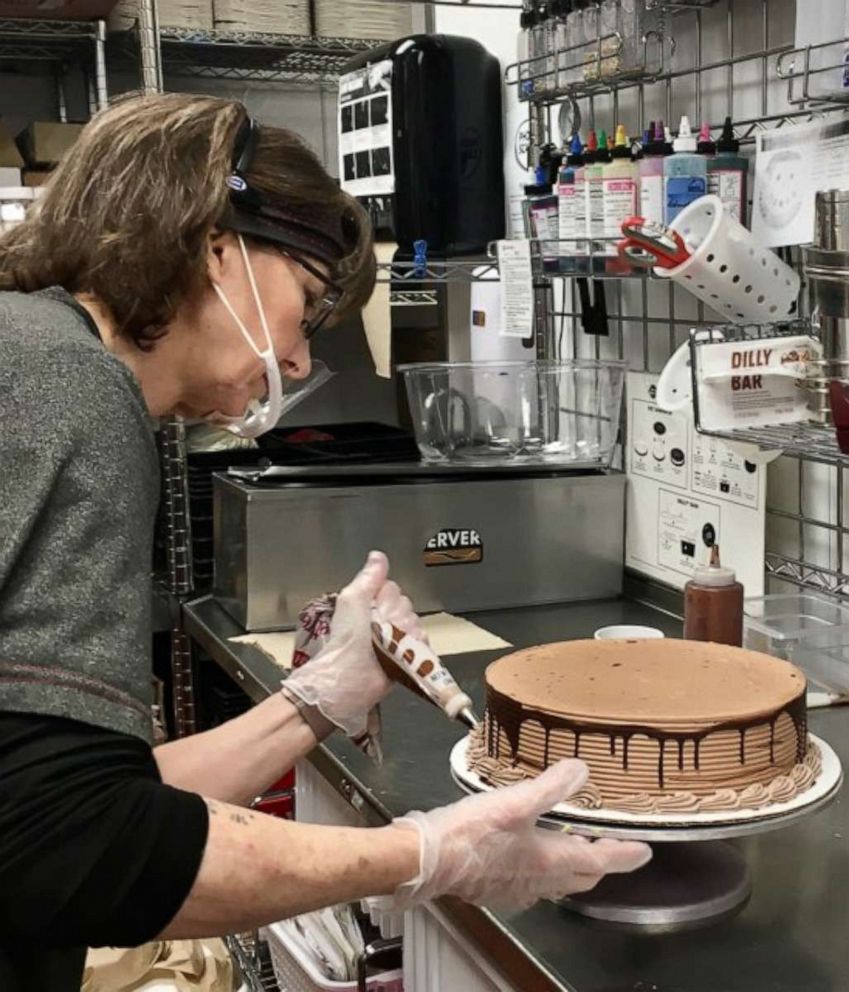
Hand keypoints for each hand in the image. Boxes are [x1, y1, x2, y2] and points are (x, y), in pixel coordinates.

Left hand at [285, 551, 424, 736]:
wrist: (351, 677)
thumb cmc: (347, 640)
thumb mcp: (352, 600)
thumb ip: (367, 577)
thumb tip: (378, 556)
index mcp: (370, 604)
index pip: (392, 588)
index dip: (385, 598)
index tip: (373, 608)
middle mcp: (385, 619)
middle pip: (406, 604)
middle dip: (395, 615)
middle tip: (378, 629)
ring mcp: (398, 638)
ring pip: (415, 622)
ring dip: (404, 633)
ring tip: (386, 645)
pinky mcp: (409, 657)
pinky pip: (424, 643)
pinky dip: (415, 647)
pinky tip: (402, 653)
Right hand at [387, 759, 651, 910]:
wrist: (428, 860)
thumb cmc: (472, 832)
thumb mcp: (515, 802)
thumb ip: (550, 787)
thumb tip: (582, 770)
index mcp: (550, 861)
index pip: (599, 860)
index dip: (624, 854)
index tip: (645, 851)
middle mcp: (539, 881)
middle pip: (581, 876)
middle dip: (599, 861)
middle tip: (609, 844)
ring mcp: (516, 888)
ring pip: (557, 881)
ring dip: (572, 864)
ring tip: (573, 842)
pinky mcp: (495, 888)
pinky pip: (532, 882)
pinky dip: (544, 868)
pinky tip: (530, 853)